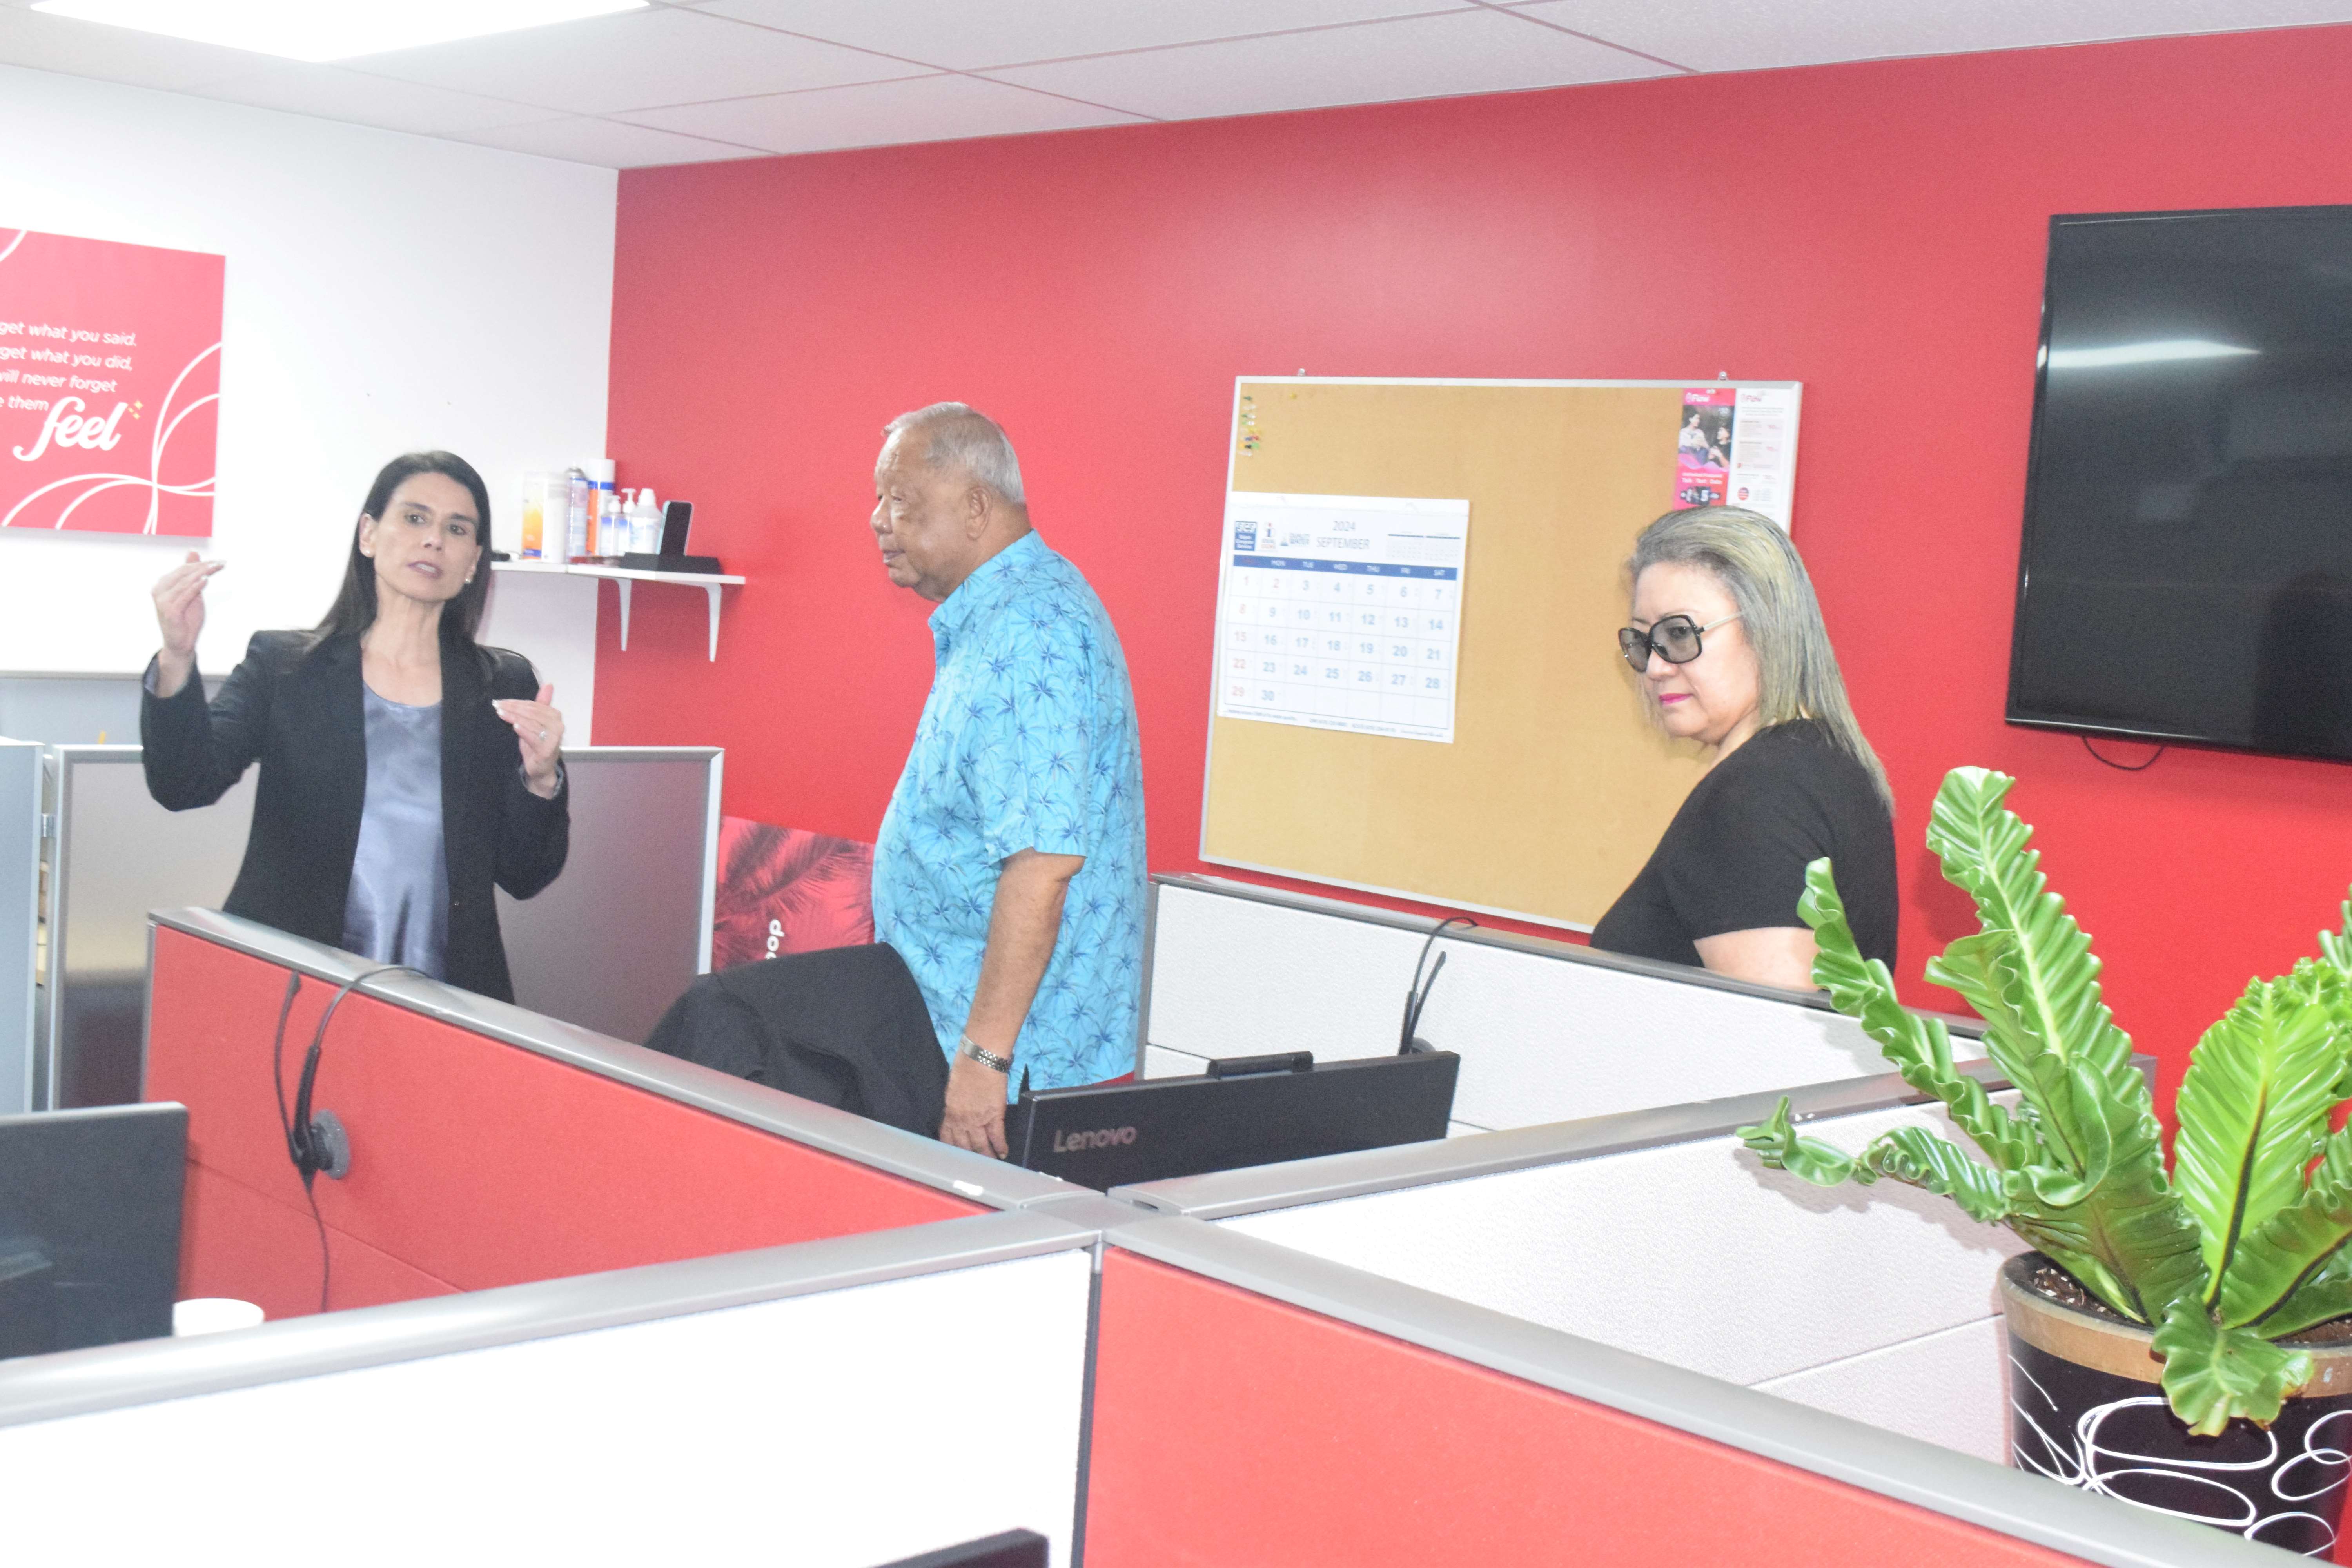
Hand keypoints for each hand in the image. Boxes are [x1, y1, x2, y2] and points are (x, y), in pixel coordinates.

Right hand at [150, 550, 221, 697]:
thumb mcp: (191, 593)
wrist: (180, 642)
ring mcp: (163, 601)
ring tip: (216, 568)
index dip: (201, 564)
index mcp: (163, 584)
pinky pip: (184, 595)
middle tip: (220, 563)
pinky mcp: (169, 611)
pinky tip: (205, 580)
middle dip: (203, 566)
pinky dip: (194, 587)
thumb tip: (192, 552)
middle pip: (183, 573)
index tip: (218, 561)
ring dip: (202, 574)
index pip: (183, 569)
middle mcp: (159, 590)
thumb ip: (191, 575)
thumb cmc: (186, 618)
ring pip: (184, 582)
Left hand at [492, 683, 564, 797]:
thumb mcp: (536, 722)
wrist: (541, 768)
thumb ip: (540, 704)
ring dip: (514, 717)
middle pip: (532, 713)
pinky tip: (514, 726)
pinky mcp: (547, 750)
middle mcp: (558, 726)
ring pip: (531, 723)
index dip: (517, 702)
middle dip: (513, 708)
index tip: (501, 701)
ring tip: (500, 713)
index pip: (534, 705)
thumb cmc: (537, 744)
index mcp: (555, 716)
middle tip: (497, 705)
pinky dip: (523, 730)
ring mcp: (554, 739)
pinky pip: (533, 737)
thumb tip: (548, 684)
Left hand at [939, 1052, 1008, 1157]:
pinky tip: (1003, 1153)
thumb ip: (955, 1102)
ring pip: (980, 1145)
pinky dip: (1000, 1146)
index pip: (947, 1136)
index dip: (951, 1148)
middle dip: (969, 1157)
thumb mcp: (953, 1087)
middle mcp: (962, 1120)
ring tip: (991, 1163)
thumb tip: (959, 1108)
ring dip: (986, 1156)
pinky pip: (997, 1136)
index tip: (955, 1156)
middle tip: (974, 1166)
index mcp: (950, 1111)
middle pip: (964, 1145)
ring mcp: (978, 1119)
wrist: (980, 1058)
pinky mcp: (994, 1115)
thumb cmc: (965, 1066)